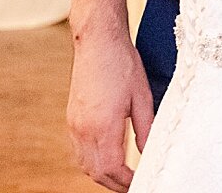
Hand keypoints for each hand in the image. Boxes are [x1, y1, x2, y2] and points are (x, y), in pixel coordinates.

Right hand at [67, 30, 153, 191]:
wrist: (98, 43)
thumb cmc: (123, 65)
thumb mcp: (143, 97)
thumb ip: (146, 129)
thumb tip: (149, 153)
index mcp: (103, 125)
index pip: (111, 168)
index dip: (126, 181)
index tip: (140, 183)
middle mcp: (83, 129)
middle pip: (95, 172)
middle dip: (114, 183)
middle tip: (134, 185)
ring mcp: (74, 125)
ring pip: (84, 164)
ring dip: (102, 175)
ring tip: (124, 176)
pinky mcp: (72, 119)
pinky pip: (79, 151)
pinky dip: (93, 162)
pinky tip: (108, 159)